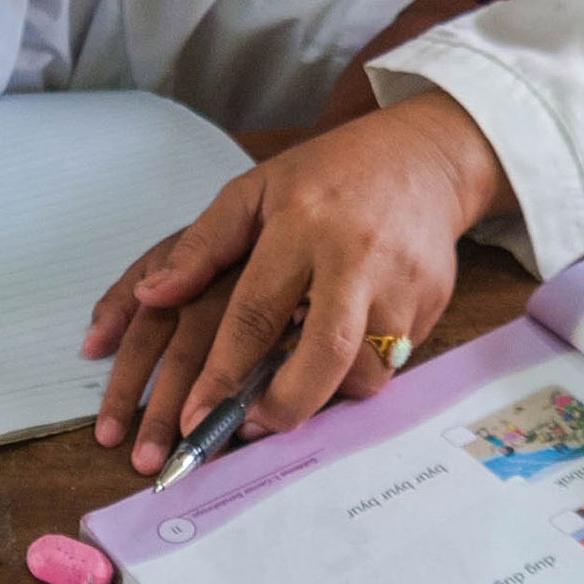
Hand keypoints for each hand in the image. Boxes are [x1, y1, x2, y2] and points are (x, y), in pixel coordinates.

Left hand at [81, 92, 511, 453]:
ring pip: (365, 371)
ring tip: (294, 386)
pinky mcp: (434, 304)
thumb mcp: (254, 191)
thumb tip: (149, 297)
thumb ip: (201, 246)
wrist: (422, 156)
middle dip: (285, 406)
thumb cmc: (326, 176)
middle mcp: (356, 257)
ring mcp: (403, 283)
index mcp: (302, 226)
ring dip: (326, 392)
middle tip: (250, 427)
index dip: (223, 374)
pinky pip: (393, 363)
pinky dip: (359, 371)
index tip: (196, 418)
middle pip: (324, 354)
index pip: (254, 313)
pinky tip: (339, 358)